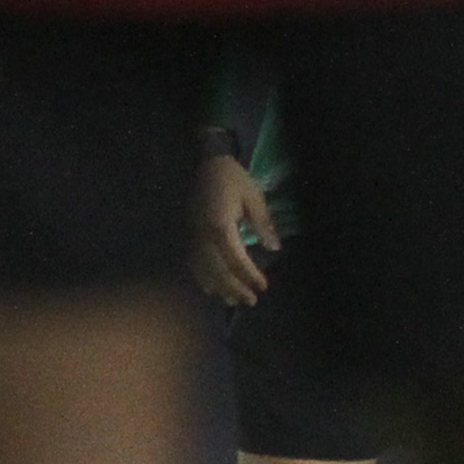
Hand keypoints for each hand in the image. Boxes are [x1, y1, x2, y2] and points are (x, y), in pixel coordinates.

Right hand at [192, 153, 274, 305]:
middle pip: (217, 271)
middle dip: (234, 288)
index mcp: (220, 225)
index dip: (249, 275)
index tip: (263, 286)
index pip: (235, 259)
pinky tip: (212, 288)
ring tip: (234, 301)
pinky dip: (203, 279)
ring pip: (203, 271)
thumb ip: (262, 222)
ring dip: (219, 288)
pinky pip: (193, 264)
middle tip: (251, 301)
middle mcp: (203, 235)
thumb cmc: (231, 177)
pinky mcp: (188, 235)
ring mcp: (192, 236)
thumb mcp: (253, 195)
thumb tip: (274, 247)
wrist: (203, 162)